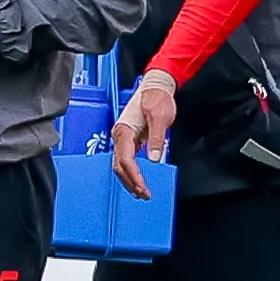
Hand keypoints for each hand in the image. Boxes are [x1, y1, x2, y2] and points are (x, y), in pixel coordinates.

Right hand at [112, 69, 178, 197]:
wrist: (156, 86)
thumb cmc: (156, 97)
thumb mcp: (159, 117)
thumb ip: (155, 138)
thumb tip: (154, 159)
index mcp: (124, 130)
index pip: (125, 159)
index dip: (134, 175)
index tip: (143, 186)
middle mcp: (120, 135)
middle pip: (119, 165)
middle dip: (131, 182)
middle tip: (144, 194)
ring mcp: (124, 138)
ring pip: (121, 165)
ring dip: (130, 180)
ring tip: (141, 192)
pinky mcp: (130, 139)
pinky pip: (126, 160)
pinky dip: (131, 172)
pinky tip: (138, 180)